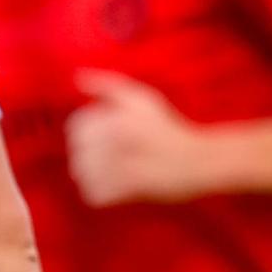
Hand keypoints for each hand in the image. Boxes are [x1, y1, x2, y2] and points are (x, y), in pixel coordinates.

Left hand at [65, 73, 213, 206]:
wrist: (196, 161)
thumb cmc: (166, 127)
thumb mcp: (140, 98)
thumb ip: (107, 85)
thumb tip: (78, 76)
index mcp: (116, 118)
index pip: (75, 128)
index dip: (85, 133)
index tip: (105, 136)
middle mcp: (116, 142)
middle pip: (78, 153)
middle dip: (89, 154)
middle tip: (115, 155)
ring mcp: (121, 167)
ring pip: (82, 175)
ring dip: (92, 174)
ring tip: (114, 170)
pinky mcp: (126, 192)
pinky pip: (94, 195)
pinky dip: (100, 193)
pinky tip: (116, 186)